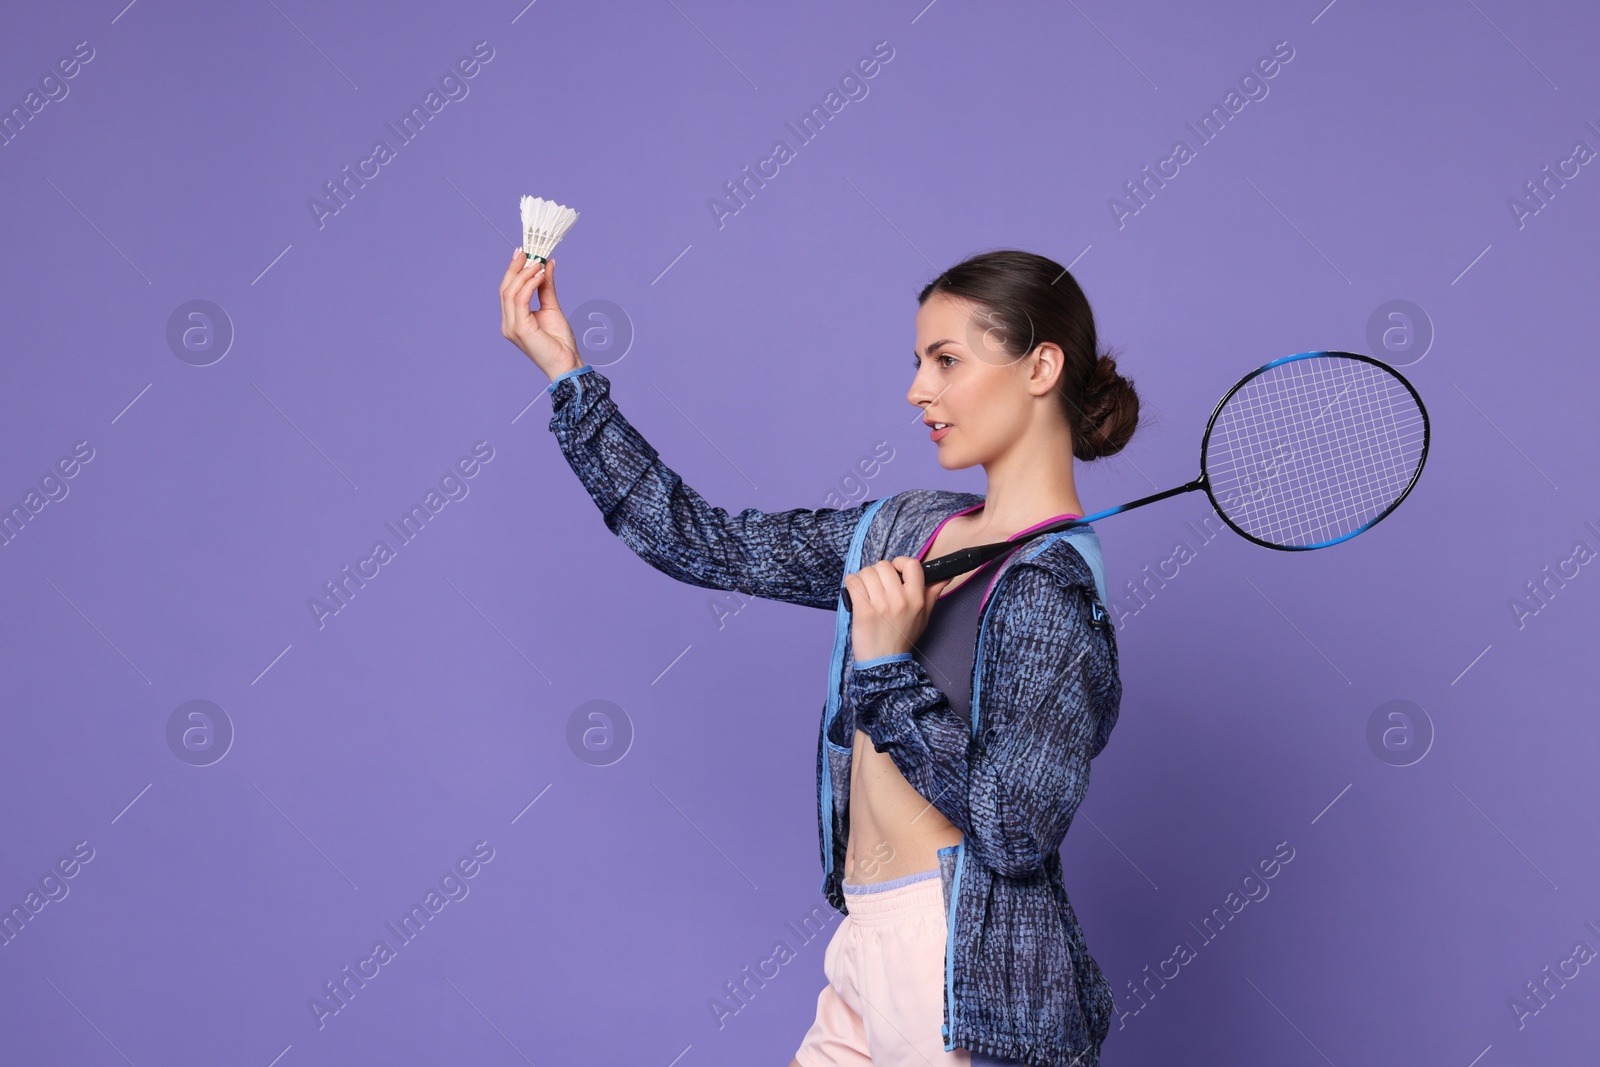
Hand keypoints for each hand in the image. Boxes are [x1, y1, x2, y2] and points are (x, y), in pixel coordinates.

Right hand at [499, 249, 582, 380]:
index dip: (514, 270)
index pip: (508, 290)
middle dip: (515, 267)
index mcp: (513, 319)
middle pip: (505, 288)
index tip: (524, 252)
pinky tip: (541, 275)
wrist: (567, 363)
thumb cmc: (560, 342)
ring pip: (510, 292)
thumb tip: (547, 264)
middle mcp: (508, 323)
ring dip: (525, 274)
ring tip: (539, 263)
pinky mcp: (519, 329)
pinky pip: (520, 300)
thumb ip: (546, 287)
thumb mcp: (552, 307)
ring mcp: (512, 327)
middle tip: (528, 251)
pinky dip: (530, 284)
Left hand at [843, 557, 951, 661]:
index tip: (895, 570)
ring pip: (867, 572)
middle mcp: (900, 599)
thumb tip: (946, 575)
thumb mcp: (924, 616)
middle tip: (876, 585)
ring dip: (863, 578)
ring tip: (865, 590)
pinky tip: (855, 592)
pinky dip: (851, 583)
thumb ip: (933, 593)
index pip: (912, 565)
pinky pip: (853, 582)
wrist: (884, 661)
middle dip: (877, 572)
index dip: (900, 562)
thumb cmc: (903, 637)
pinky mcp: (863, 610)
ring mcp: (881, 604)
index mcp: (916, 599)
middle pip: (884, 566)